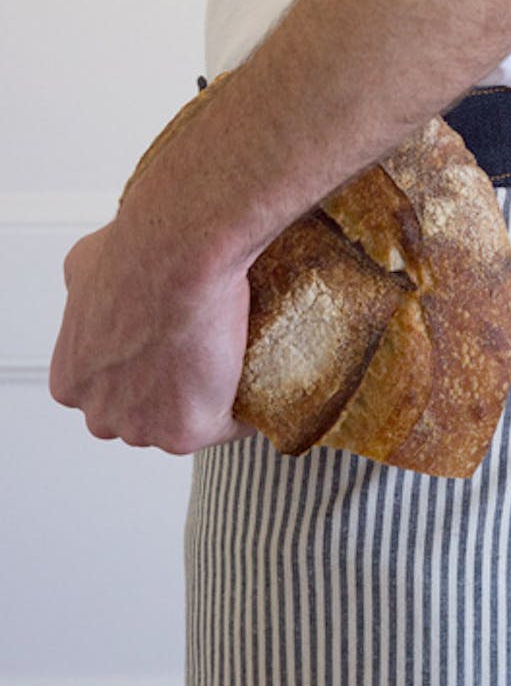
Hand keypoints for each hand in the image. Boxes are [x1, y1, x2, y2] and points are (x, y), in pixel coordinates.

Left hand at [49, 213, 254, 453]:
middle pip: (141, 420)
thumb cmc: (135, 254)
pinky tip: (263, 386)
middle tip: (202, 359)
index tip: (169, 355)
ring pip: (182, 427)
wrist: (178, 255)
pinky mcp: (187, 431)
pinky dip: (247, 413)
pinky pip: (228, 429)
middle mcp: (100, 413)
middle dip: (168, 397)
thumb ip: (85, 293)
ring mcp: (143, 428)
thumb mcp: (84, 267)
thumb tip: (99, 288)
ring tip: (236, 370)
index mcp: (71, 381)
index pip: (109, 395)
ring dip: (208, 405)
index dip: (141, 376)